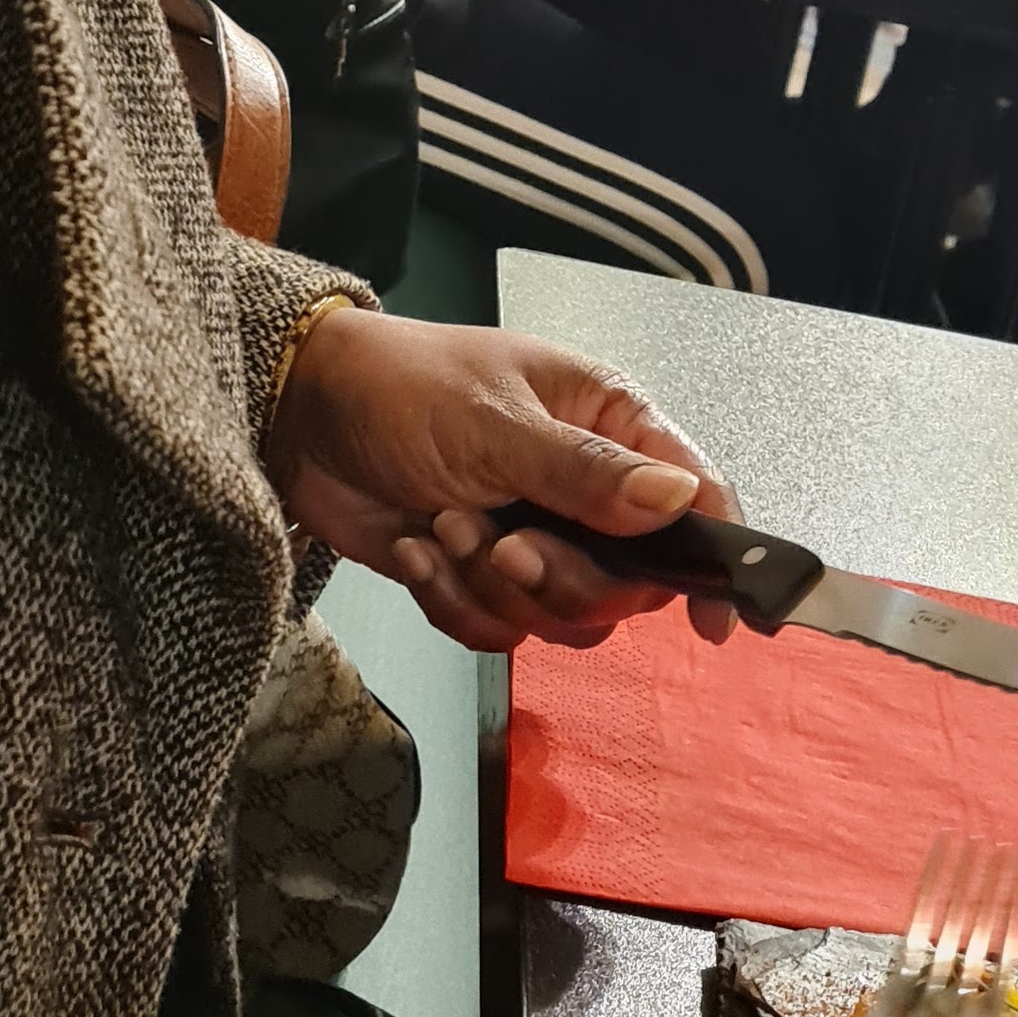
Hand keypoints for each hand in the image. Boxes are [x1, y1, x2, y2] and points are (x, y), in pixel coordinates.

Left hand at [265, 315, 739, 645]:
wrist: (298, 417)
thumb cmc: (401, 388)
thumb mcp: (495, 424)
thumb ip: (586, 473)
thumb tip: (678, 500)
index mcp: (611, 425)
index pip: (697, 498)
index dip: (719, 561)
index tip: (711, 624)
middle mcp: (587, 488)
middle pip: (629, 582)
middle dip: (562, 578)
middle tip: (503, 544)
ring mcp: (536, 535)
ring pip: (563, 616)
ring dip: (497, 588)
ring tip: (445, 528)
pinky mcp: (481, 575)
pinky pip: (498, 629)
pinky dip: (454, 601)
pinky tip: (419, 550)